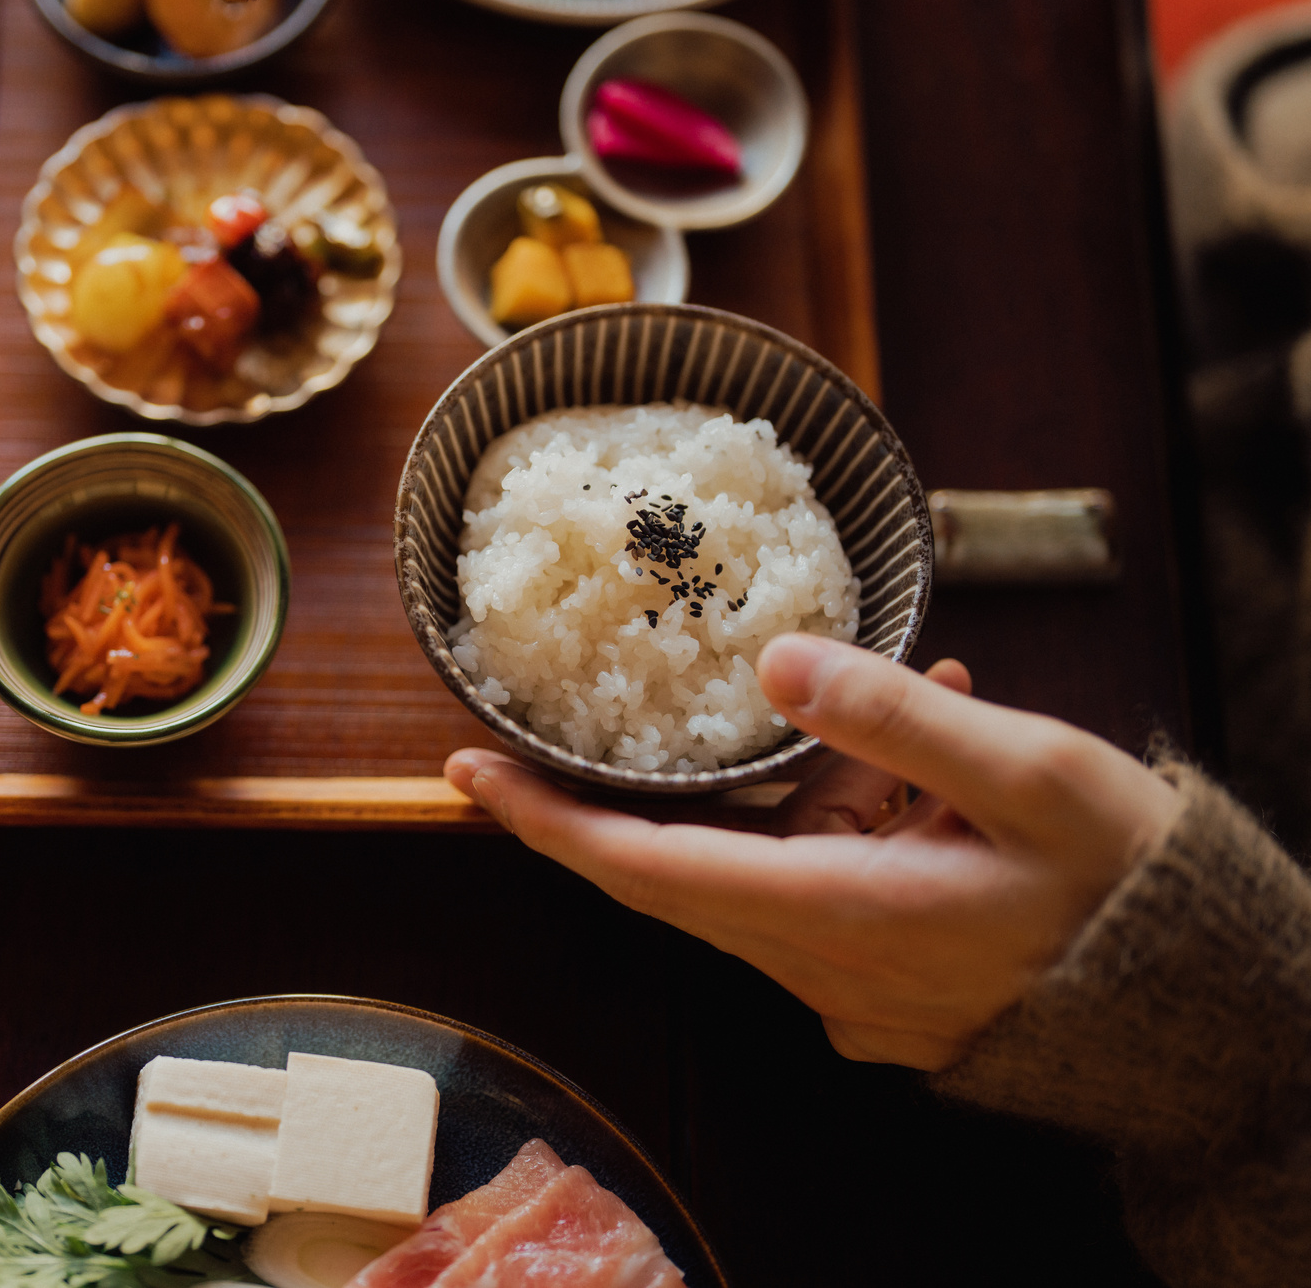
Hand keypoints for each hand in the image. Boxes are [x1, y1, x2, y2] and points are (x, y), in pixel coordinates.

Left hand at [444, 633, 1180, 1069]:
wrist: (1207, 1018)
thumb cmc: (1129, 895)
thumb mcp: (1034, 778)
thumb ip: (898, 715)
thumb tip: (775, 659)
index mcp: (834, 917)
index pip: (645, 872)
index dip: (549, 823)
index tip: (471, 775)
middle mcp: (820, 963)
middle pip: (673, 875)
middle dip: (602, 805)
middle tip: (530, 741)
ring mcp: (850, 980)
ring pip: (757, 866)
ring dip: (776, 789)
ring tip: (849, 705)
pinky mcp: (883, 976)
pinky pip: (819, 882)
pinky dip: (836, 815)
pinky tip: (910, 753)